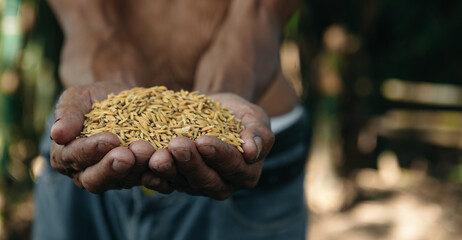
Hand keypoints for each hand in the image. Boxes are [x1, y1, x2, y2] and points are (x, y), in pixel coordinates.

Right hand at [50, 82, 155, 192]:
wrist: (125, 101)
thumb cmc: (94, 99)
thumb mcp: (77, 98)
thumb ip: (67, 114)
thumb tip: (57, 133)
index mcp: (66, 157)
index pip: (75, 158)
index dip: (91, 151)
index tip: (109, 139)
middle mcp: (88, 174)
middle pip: (97, 180)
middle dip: (114, 167)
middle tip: (129, 155)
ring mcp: (115, 178)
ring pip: (125, 181)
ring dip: (138, 168)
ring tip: (150, 151)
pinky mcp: (138, 177)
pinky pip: (148, 182)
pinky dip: (158, 175)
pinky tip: (166, 162)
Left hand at [142, 93, 274, 199]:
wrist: (214, 111)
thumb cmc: (238, 115)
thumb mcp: (254, 117)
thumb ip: (259, 134)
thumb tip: (254, 151)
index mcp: (246, 173)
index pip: (233, 166)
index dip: (219, 155)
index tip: (204, 141)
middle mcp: (222, 185)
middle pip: (206, 179)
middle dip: (190, 163)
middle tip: (177, 146)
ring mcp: (197, 186)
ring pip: (183, 183)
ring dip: (169, 171)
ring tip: (157, 156)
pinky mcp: (178, 182)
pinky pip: (165, 184)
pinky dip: (155, 179)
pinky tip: (144, 170)